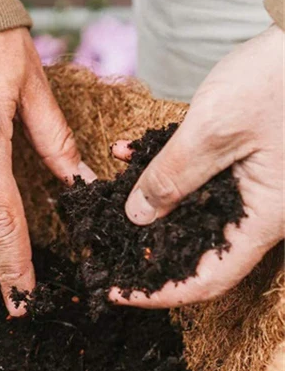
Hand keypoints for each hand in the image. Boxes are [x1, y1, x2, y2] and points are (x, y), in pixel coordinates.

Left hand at [110, 25, 284, 307]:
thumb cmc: (284, 76)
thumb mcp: (216, 129)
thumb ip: (171, 177)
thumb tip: (137, 218)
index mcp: (264, 216)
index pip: (208, 280)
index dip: (159, 294)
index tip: (117, 292)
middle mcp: (263, 208)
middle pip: (199, 250)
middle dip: (147, 249)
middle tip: (103, 245)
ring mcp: (259, 183)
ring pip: (194, 211)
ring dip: (149, 203)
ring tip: (107, 198)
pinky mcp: (252, 157)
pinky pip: (202, 176)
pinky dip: (166, 168)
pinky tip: (130, 151)